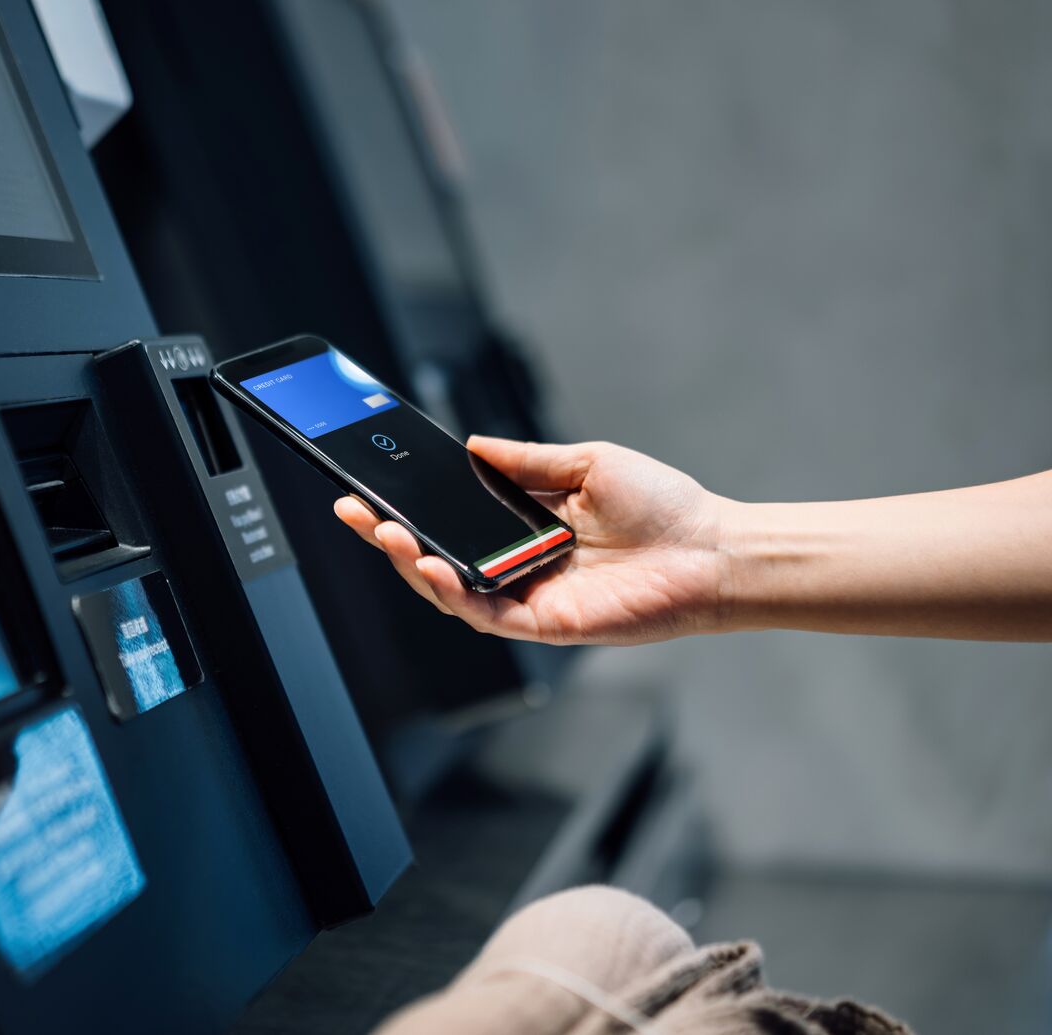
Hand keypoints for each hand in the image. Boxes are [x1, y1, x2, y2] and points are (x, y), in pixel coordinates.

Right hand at [334, 436, 733, 644]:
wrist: (712, 549)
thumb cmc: (663, 508)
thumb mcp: (587, 463)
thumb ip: (527, 461)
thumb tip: (475, 445)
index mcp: (524, 525)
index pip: (451, 518)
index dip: (409, 506)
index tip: (374, 485)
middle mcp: (518, 563)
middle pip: (437, 556)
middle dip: (388, 536)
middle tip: (357, 512)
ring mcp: (528, 596)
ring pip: (450, 589)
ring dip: (412, 565)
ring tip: (387, 535)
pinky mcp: (545, 623)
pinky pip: (485, 614)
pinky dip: (455, 594)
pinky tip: (435, 568)